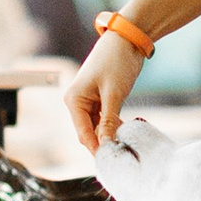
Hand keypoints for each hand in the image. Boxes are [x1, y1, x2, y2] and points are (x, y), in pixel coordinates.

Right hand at [65, 31, 143, 149]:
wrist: (127, 39)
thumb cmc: (117, 62)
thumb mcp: (114, 94)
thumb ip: (109, 120)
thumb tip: (107, 144)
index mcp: (73, 100)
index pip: (83, 133)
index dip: (97, 148)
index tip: (112, 161)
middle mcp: (76, 102)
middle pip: (88, 132)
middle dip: (104, 141)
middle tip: (123, 152)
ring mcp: (87, 100)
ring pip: (97, 126)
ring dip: (110, 133)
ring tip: (126, 141)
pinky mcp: (99, 98)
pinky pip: (103, 118)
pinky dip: (113, 124)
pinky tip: (125, 129)